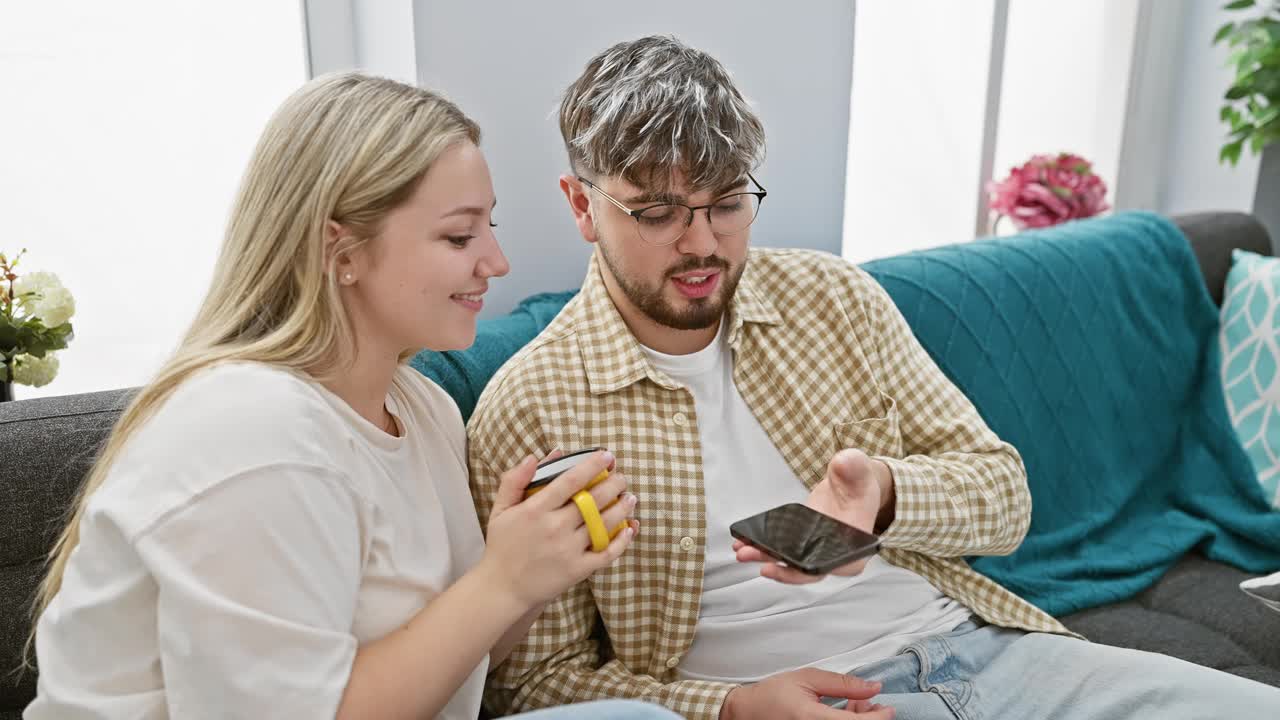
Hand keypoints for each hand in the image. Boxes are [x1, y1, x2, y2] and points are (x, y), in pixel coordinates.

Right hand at [481, 450, 637, 607]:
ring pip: (604, 523)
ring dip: (622, 507)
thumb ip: (515, 480)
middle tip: (622, 476)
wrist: (503, 589)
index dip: (592, 465)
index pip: (571, 480)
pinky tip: (630, 528)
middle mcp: (555, 527)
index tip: (607, 456)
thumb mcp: (500, 509)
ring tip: (630, 497)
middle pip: (593, 499)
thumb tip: (534, 457)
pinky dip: (622, 540)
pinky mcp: (578, 570)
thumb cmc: (502, 546)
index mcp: (535, 510)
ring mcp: (568, 549)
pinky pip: (606, 553)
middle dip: (613, 484)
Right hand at [718, 669, 892, 719]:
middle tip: (867, 701)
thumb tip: (873, 687)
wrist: (748, 712)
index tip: (888, 707)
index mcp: (813, 718)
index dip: (880, 717)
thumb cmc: (773, 694)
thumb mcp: (808, 678)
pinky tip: (844, 713)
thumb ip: (843, 683)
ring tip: (853, 704)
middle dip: (871, 718)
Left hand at [734, 449, 890, 583]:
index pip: (835, 565)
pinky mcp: (800, 544)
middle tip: (760, 562)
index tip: (794, 566)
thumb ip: (854, 467)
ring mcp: (815, 550)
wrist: (847, 483)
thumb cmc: (857, 483)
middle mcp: (836, 555)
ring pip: (789, 562)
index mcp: (856, 546)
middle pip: (807, 568)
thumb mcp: (858, 470)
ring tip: (744, 552)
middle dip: (782, 569)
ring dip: (765, 558)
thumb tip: (845, 462)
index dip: (815, 569)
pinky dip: (762, 548)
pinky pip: (780, 550)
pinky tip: (744, 542)